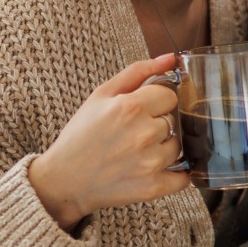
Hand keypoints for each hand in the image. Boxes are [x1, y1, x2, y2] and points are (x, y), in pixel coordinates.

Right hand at [30, 54, 188, 230]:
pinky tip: (157, 170)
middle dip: (157, 124)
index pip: (170, 95)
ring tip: (138, 152)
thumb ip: (137, 72)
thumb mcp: (101, 95)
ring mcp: (150, 163)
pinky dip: (176, 175)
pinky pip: (183, 178)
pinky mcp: (152, 187)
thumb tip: (171, 59)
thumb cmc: (80, 135)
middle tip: (134, 133)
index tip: (143, 110)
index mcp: (131, 107)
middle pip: (173, 120)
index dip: (156, 101)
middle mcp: (144, 134)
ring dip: (163, 148)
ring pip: (177, 146)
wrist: (64, 180)